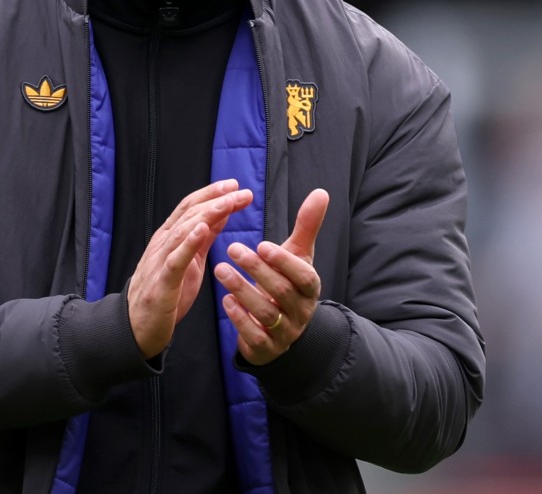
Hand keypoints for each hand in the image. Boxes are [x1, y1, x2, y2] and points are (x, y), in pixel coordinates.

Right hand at [128, 179, 252, 358]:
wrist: (137, 326)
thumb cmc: (166, 293)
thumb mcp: (190, 261)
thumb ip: (203, 238)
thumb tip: (221, 213)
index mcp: (169, 237)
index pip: (189, 207)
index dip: (211, 193)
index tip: (234, 185)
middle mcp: (162, 243)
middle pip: (189, 214)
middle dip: (215, 200)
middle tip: (240, 191)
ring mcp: (160, 261)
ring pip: (183, 230)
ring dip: (207, 214)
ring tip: (227, 203)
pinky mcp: (162, 282)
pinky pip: (175, 259)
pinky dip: (188, 242)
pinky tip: (202, 230)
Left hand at [214, 188, 328, 364]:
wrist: (282, 329)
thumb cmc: (287, 282)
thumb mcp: (298, 256)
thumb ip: (307, 226)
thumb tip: (321, 192)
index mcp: (310, 288)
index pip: (303, 276)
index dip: (284, 262)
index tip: (262, 244)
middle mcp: (301, 312)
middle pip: (281, 292)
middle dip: (256, 270)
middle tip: (233, 248)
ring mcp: (285, 333)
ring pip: (265, 313)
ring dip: (242, 290)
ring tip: (220, 269)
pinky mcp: (266, 349)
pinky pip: (254, 336)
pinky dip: (239, 318)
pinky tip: (225, 301)